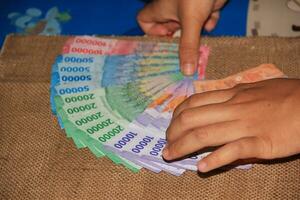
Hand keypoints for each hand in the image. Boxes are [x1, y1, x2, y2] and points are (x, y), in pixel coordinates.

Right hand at [137, 0, 226, 74]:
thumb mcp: (191, 21)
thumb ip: (188, 46)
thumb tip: (186, 71)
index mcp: (161, 9)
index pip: (144, 21)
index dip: (151, 32)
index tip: (165, 39)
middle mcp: (172, 9)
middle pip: (168, 28)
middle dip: (177, 38)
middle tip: (185, 48)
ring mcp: (188, 8)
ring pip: (187, 27)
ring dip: (194, 34)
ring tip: (199, 36)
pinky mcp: (203, 7)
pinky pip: (202, 20)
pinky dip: (208, 23)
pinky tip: (211, 21)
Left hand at [163, 79, 299, 171]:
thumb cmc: (286, 95)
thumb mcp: (255, 89)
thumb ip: (234, 96)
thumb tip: (217, 103)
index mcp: (232, 95)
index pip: (193, 102)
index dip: (177, 115)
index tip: (171, 125)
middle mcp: (233, 108)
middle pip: (192, 119)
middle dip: (173, 132)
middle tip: (166, 143)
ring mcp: (245, 125)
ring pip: (204, 135)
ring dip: (182, 147)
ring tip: (169, 155)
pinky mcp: (261, 142)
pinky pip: (232, 151)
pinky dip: (214, 160)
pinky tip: (201, 168)